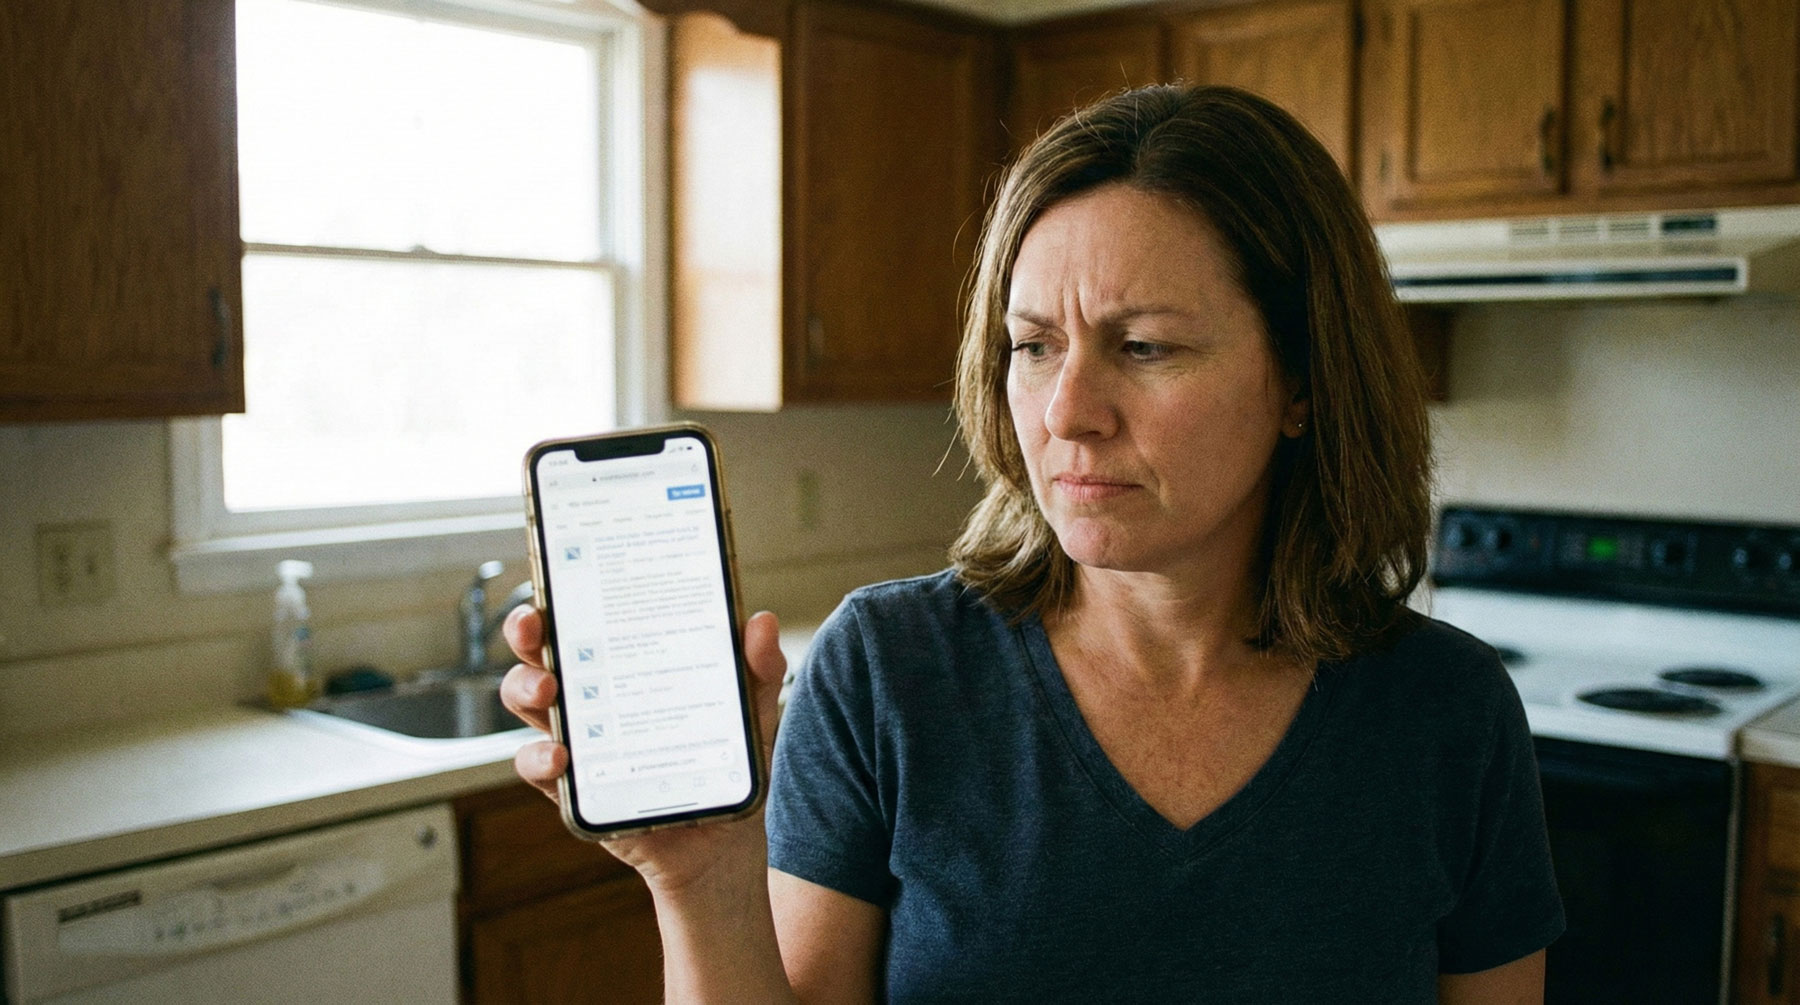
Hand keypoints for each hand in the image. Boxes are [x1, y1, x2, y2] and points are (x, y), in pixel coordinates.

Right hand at [499, 603, 787, 892]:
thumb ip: (758, 672)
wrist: (724, 848)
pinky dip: (539, 758)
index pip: (585, 621)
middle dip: (527, 634)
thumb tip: (762, 622)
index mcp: (627, 668)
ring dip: (524, 689)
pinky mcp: (576, 790)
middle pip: (542, 654)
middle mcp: (594, 699)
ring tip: (548, 691)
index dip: (562, 596)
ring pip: (528, 706)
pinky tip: (560, 756)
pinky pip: (539, 769)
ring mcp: (581, 743)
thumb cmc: (727, 768)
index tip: (555, 578)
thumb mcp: (751, 716)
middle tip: (535, 627)